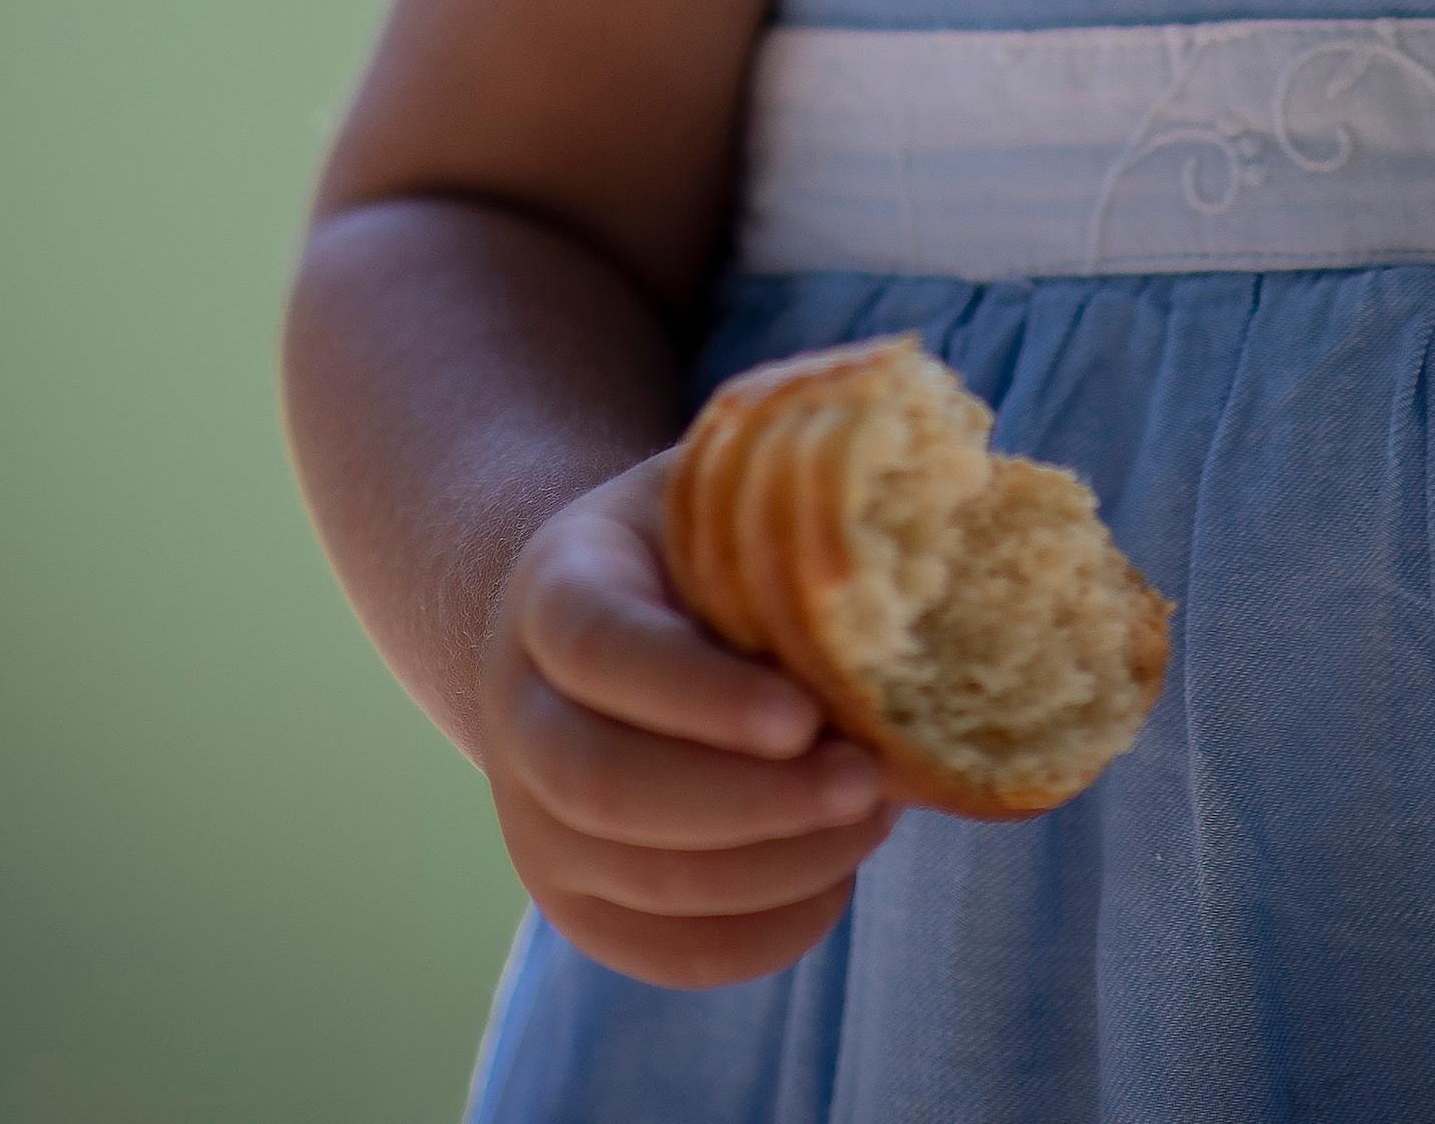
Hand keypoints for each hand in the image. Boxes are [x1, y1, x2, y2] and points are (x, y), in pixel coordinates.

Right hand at [476, 452, 899, 986]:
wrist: (594, 626)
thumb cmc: (688, 549)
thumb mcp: (718, 489)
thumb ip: (788, 481)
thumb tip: (916, 493)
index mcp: (552, 589)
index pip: (599, 648)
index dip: (697, 693)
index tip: (805, 713)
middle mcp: (518, 714)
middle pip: (606, 787)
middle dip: (753, 801)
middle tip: (869, 780)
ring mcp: (535, 823)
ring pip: (646, 882)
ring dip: (778, 864)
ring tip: (871, 816)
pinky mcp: (577, 905)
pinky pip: (668, 953)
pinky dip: (765, 931)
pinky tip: (830, 873)